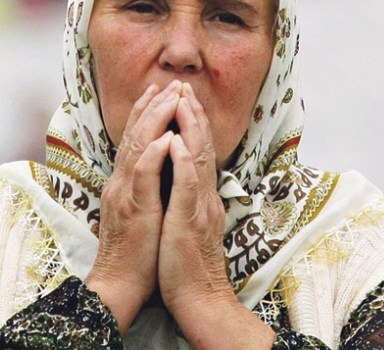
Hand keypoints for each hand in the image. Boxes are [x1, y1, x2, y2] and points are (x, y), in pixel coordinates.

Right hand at [86, 81, 180, 333]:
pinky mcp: (135, 209)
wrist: (120, 285)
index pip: (136, 141)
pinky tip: (164, 137)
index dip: (147, 114)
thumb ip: (146, 189)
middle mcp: (123, 183)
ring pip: (139, 148)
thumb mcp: (142, 213)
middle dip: (152, 106)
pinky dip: (153, 154)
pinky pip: (144, 177)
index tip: (161, 92)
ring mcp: (127, 194)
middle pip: (135, 136)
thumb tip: (160, 170)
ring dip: (154, 120)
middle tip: (168, 83)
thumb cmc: (136, 254)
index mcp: (126, 184)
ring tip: (169, 97)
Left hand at [158, 83, 274, 348]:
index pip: (198, 151)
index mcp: (202, 196)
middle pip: (201, 147)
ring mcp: (200, 208)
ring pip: (197, 159)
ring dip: (190, 128)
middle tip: (183, 86)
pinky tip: (178, 142)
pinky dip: (184, 162)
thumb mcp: (189, 223)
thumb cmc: (187, 264)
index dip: (191, 123)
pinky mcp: (189, 223)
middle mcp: (205, 197)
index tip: (182, 96)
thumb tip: (183, 176)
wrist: (199, 299)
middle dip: (191, 114)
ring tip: (182, 101)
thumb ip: (190, 198)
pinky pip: (188, 187)